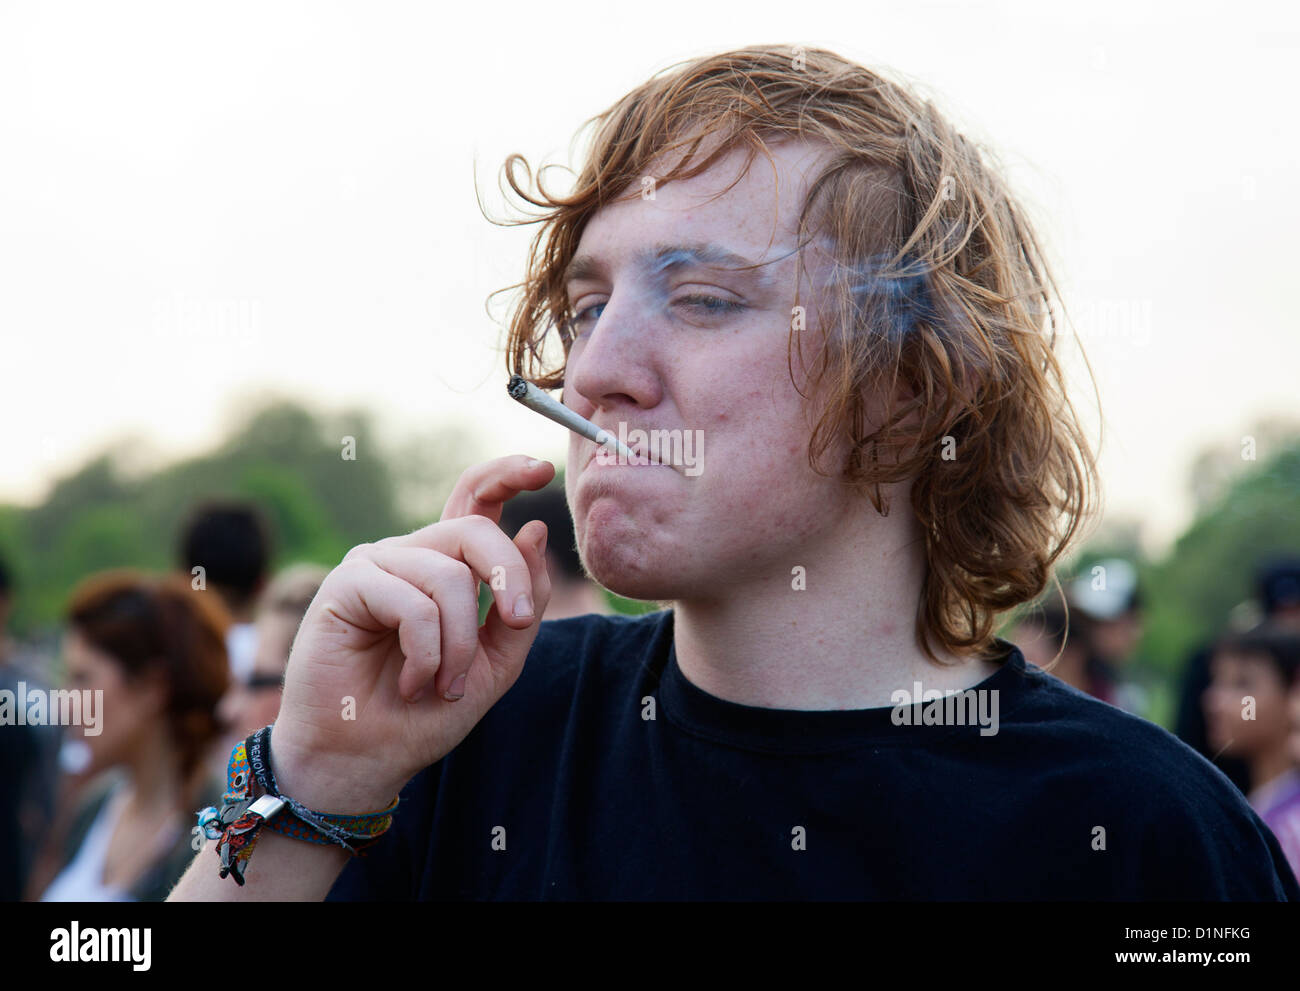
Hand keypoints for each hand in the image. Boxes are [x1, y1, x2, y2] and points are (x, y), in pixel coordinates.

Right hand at [268, 455, 555, 811]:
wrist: (367, 759)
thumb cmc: (426, 713)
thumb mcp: (495, 662)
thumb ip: (521, 604)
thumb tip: (534, 530)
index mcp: (447, 567)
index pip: (475, 500)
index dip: (506, 476)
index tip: (542, 469)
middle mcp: (412, 556)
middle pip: (475, 530)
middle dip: (509, 577)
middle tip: (517, 626)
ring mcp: (377, 565)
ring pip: (449, 575)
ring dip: (460, 643)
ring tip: (445, 687)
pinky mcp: (347, 584)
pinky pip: (412, 603)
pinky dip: (426, 653)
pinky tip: (411, 683)